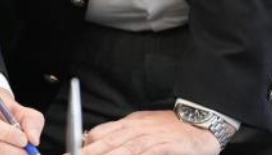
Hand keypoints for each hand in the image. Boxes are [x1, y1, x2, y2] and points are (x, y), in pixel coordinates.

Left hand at [82, 111, 219, 154]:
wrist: (200, 120)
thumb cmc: (170, 128)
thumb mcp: (142, 126)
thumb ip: (122, 135)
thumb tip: (96, 142)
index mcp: (127, 124)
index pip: (99, 133)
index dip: (83, 145)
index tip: (70, 152)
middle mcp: (135, 129)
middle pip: (106, 143)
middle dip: (88, 153)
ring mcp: (149, 137)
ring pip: (123, 149)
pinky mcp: (165, 146)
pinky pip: (148, 152)